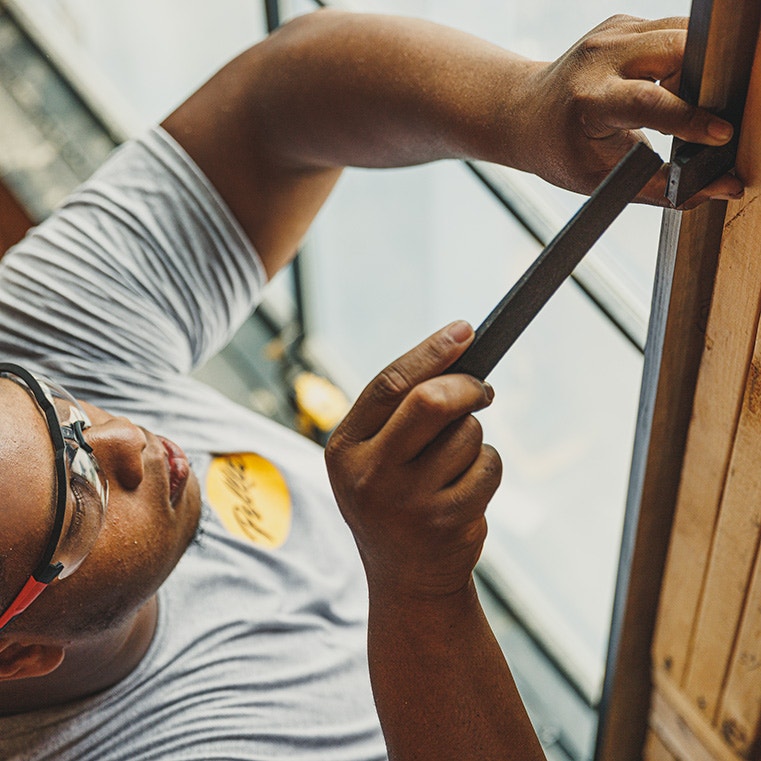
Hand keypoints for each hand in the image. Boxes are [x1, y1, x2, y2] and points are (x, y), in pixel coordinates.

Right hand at [325, 321, 499, 597]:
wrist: (406, 579)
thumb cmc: (394, 502)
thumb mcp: (374, 459)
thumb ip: (399, 413)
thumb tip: (456, 354)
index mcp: (344, 450)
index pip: (388, 385)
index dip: (430, 352)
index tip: (465, 329)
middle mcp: (369, 476)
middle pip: (430, 402)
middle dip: (466, 387)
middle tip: (482, 391)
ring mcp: (408, 503)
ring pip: (468, 433)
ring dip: (474, 437)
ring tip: (457, 463)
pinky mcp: (447, 522)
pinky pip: (489, 465)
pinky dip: (489, 466)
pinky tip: (469, 488)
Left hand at [510, 15, 742, 207]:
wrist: (526, 115)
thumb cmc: (562, 152)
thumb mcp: (604, 180)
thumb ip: (664, 187)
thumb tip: (724, 187)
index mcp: (589, 100)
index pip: (648, 101)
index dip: (689, 117)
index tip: (721, 134)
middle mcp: (601, 57)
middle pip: (676, 51)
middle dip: (706, 81)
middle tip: (711, 115)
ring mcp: (614, 33)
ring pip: (682, 33)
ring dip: (699, 67)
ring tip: (686, 102)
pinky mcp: (625, 24)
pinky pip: (674, 32)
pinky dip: (685, 58)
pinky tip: (673, 85)